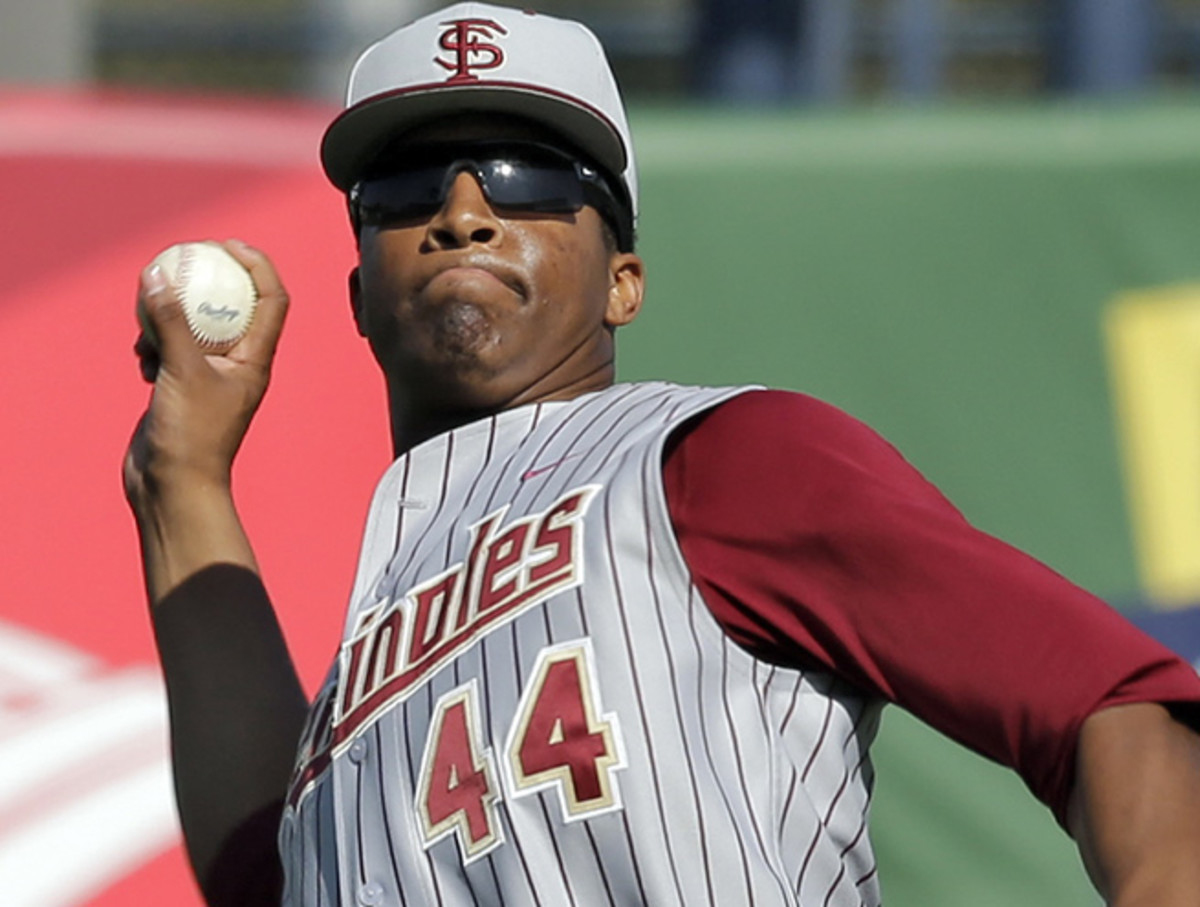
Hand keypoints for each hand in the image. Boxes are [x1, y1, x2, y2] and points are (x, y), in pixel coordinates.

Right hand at [124, 239, 288, 513]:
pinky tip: (141, 360)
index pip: (272, 300)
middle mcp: (239, 365)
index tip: (228, 244)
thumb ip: (170, 322)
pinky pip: (171, 352)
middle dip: (209, 281)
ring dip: (170, 319)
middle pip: (233, 307)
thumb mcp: (180, 370)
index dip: (258, 265)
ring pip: (195, 329)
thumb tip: (158, 274)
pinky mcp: (183, 389)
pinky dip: (155, 347)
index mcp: (256, 359)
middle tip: (182, 258)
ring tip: (149, 327)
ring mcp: (210, 377)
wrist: (171, 486)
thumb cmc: (191, 436)